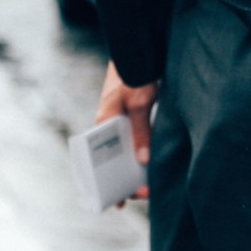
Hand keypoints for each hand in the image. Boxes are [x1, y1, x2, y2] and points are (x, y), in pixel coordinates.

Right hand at [96, 60, 157, 202]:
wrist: (136, 51)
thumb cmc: (132, 74)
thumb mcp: (138, 102)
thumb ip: (141, 129)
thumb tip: (144, 160)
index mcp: (102, 125)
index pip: (99, 162)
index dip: (109, 182)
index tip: (120, 199)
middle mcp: (108, 127)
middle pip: (113, 160)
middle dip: (125, 179)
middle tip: (144, 194)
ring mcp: (120, 123)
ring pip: (124, 151)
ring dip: (135, 168)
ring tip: (149, 186)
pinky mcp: (131, 117)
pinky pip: (134, 140)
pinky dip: (141, 152)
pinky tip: (152, 163)